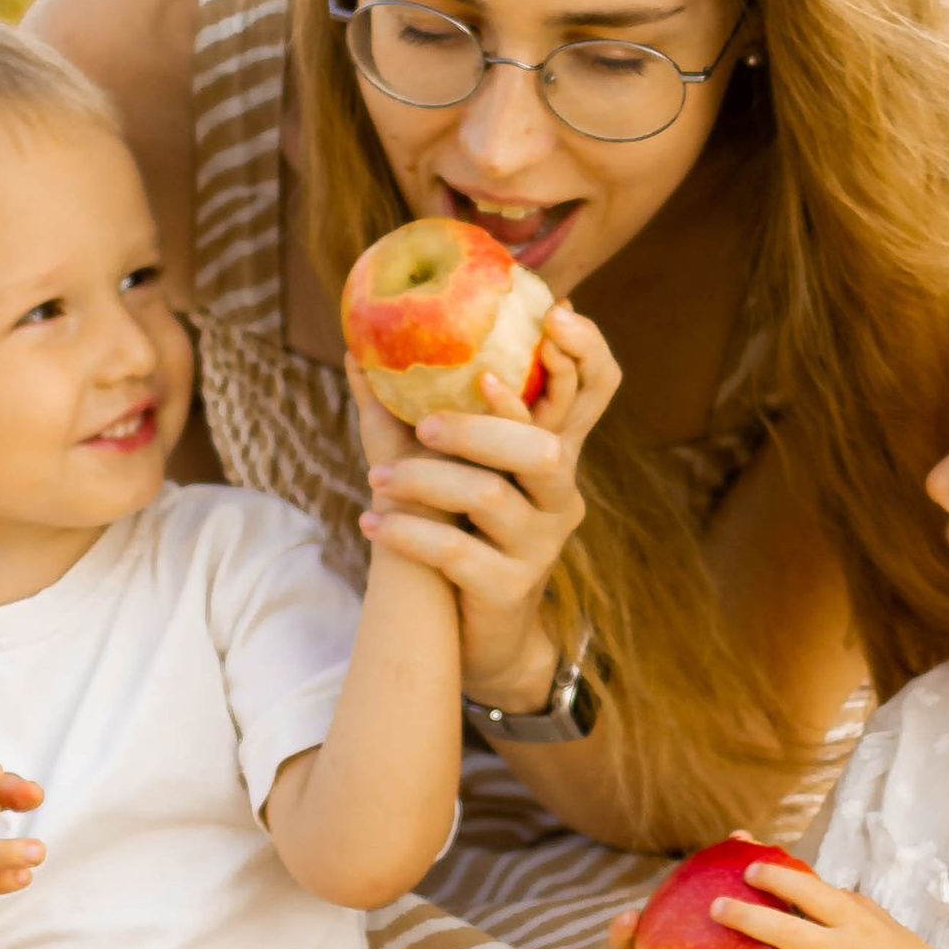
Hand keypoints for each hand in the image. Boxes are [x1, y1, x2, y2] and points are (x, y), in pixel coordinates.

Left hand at [352, 303, 621, 710]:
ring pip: (490, 497)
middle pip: (543, 448)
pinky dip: (408, 534)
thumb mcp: (448, 467)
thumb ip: (409, 412)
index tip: (554, 314)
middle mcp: (560, 496)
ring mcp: (540, 546)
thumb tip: (356, 349)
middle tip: (421, 424)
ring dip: (425, 482)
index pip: (592, 393)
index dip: (583, 354)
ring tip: (376, 481)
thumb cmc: (460, 533)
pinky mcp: (509, 588)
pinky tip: (371, 523)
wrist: (480, 634)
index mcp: (552, 456)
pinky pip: (457, 553)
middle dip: (480, 428)